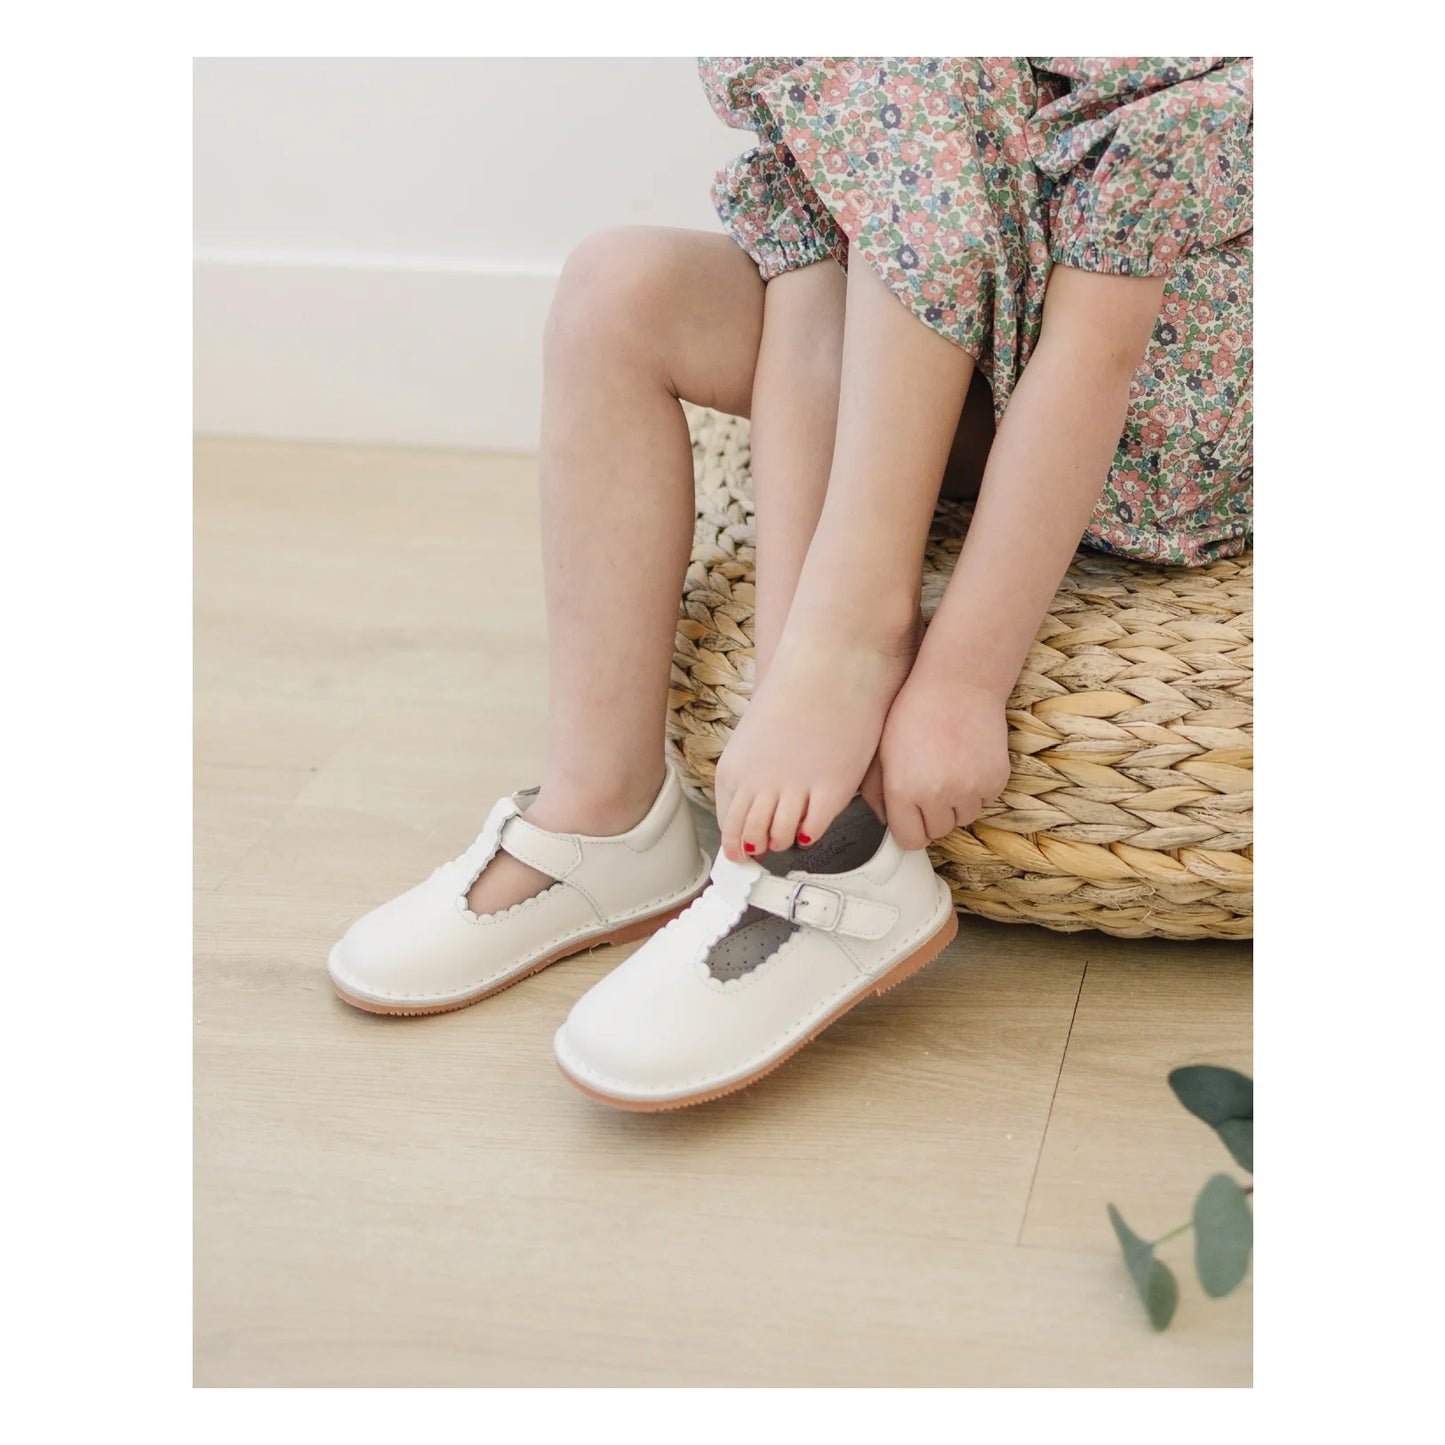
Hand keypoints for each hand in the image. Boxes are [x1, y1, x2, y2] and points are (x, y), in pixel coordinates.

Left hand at [864, 668, 1011, 850]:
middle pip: (938, 832)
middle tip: (930, 785)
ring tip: (949, 768)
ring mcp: (969, 790)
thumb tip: (882, 819)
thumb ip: (875, 790)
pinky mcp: (995, 780)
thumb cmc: (914, 710)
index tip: (911, 817)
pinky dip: (978, 789)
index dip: (910, 828)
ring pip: (963, 818)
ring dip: (956, 803)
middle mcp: (936, 795)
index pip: (910, 839)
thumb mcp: (882, 748)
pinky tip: (967, 760)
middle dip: (932, 815)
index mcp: (903, 789)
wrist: (959, 682)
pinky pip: (985, 801)